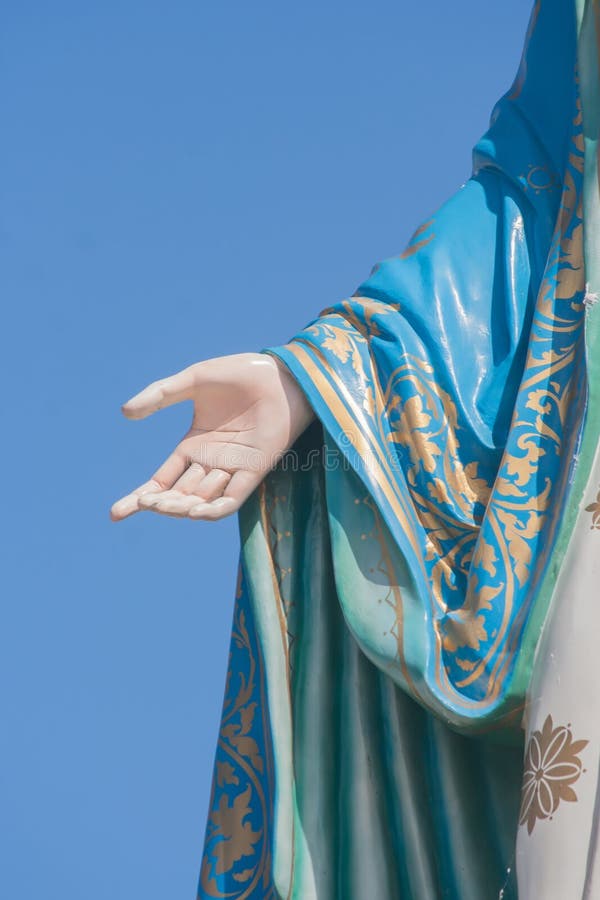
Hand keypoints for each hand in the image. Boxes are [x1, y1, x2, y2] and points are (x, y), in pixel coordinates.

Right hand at [110, 352, 313, 521]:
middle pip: (177, 496)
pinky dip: (213, 509)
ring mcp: (232, 469)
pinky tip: (195, 513)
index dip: (139, 499)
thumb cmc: (240, 375)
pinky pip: (231, 500)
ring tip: (164, 505)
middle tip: (145, 504)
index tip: (114, 513)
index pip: (161, 481)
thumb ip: (160, 395)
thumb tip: (125, 412)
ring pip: (200, 502)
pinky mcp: (254, 470)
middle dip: (160, 504)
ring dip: (181, 508)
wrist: (280, 374)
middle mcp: (210, 462)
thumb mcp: (193, 382)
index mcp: (193, 447)